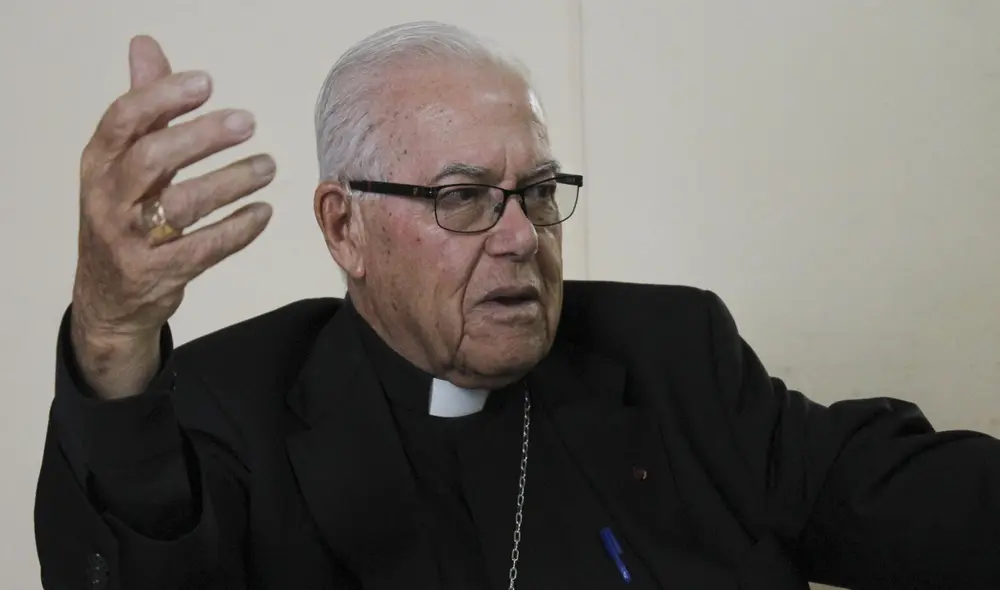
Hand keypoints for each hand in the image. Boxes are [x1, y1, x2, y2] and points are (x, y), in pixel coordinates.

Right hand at [71, 36, 274, 398]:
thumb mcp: (123, 164)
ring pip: (182, 205)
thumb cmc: (125, 215)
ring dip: (231, 182)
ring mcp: (130, 240)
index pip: (123, 120)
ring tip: (269, 166)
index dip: (163, 96)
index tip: (206, 83)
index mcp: (98, 163)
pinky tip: (263, 212)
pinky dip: (238, 229)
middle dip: (201, 137)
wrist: (110, 297)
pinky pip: (204, 248)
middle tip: (248, 122)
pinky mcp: (156, 274)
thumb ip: (144, 109)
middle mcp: (107, 199)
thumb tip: (146, 46)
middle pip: (152, 159)